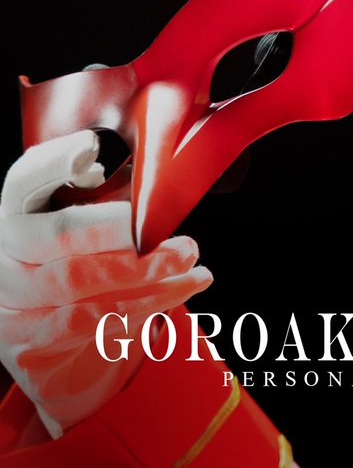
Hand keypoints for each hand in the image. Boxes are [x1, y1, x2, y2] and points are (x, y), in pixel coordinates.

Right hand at [0, 130, 211, 437]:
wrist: (51, 342)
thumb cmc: (79, 261)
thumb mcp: (87, 217)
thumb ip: (108, 191)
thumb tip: (154, 172)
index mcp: (15, 212)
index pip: (24, 181)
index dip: (53, 163)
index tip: (92, 148)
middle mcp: (5, 256)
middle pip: (60, 235)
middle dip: (124, 232)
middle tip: (181, 238)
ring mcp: (12, 305)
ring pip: (82, 285)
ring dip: (147, 274)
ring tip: (192, 264)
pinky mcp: (31, 346)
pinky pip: (92, 323)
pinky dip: (143, 305)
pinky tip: (179, 290)